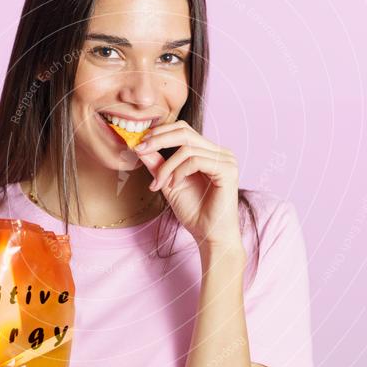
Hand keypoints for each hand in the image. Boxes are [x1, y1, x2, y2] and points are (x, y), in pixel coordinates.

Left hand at [134, 120, 241, 248]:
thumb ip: (158, 164)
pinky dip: (179, 172)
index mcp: (209, 152)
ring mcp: (226, 160)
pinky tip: (174, 185)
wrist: (209, 236)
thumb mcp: (169, 183)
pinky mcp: (227, 170)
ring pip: (186, 149)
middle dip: (158, 139)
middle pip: (185, 131)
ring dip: (166, 166)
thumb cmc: (194, 212)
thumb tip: (140, 146)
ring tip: (160, 184)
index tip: (139, 144)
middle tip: (140, 150)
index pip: (183, 130)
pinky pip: (195, 161)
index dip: (160, 133)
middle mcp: (220, 152)